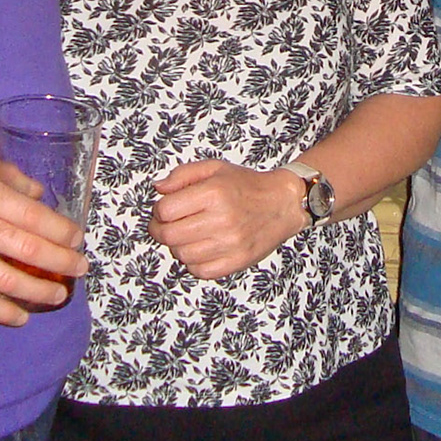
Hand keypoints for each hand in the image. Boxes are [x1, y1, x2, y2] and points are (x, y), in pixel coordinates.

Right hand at [0, 149, 87, 326]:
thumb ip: (4, 174)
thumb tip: (37, 194)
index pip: (31, 215)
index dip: (60, 230)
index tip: (77, 237)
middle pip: (27, 249)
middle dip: (61, 262)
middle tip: (80, 267)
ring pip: (8, 279)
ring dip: (40, 290)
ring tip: (61, 295)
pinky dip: (2, 311)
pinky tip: (22, 317)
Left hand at [149, 159, 306, 279]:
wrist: (282, 203)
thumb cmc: (247, 186)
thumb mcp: (214, 168)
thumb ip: (182, 175)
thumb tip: (158, 188)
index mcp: (214, 193)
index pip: (165, 211)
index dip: (158, 210)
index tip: (164, 209)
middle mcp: (222, 219)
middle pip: (169, 235)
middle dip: (160, 230)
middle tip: (165, 225)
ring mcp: (230, 243)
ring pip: (182, 255)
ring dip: (178, 246)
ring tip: (187, 235)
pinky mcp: (237, 261)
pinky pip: (200, 271)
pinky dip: (194, 262)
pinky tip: (200, 249)